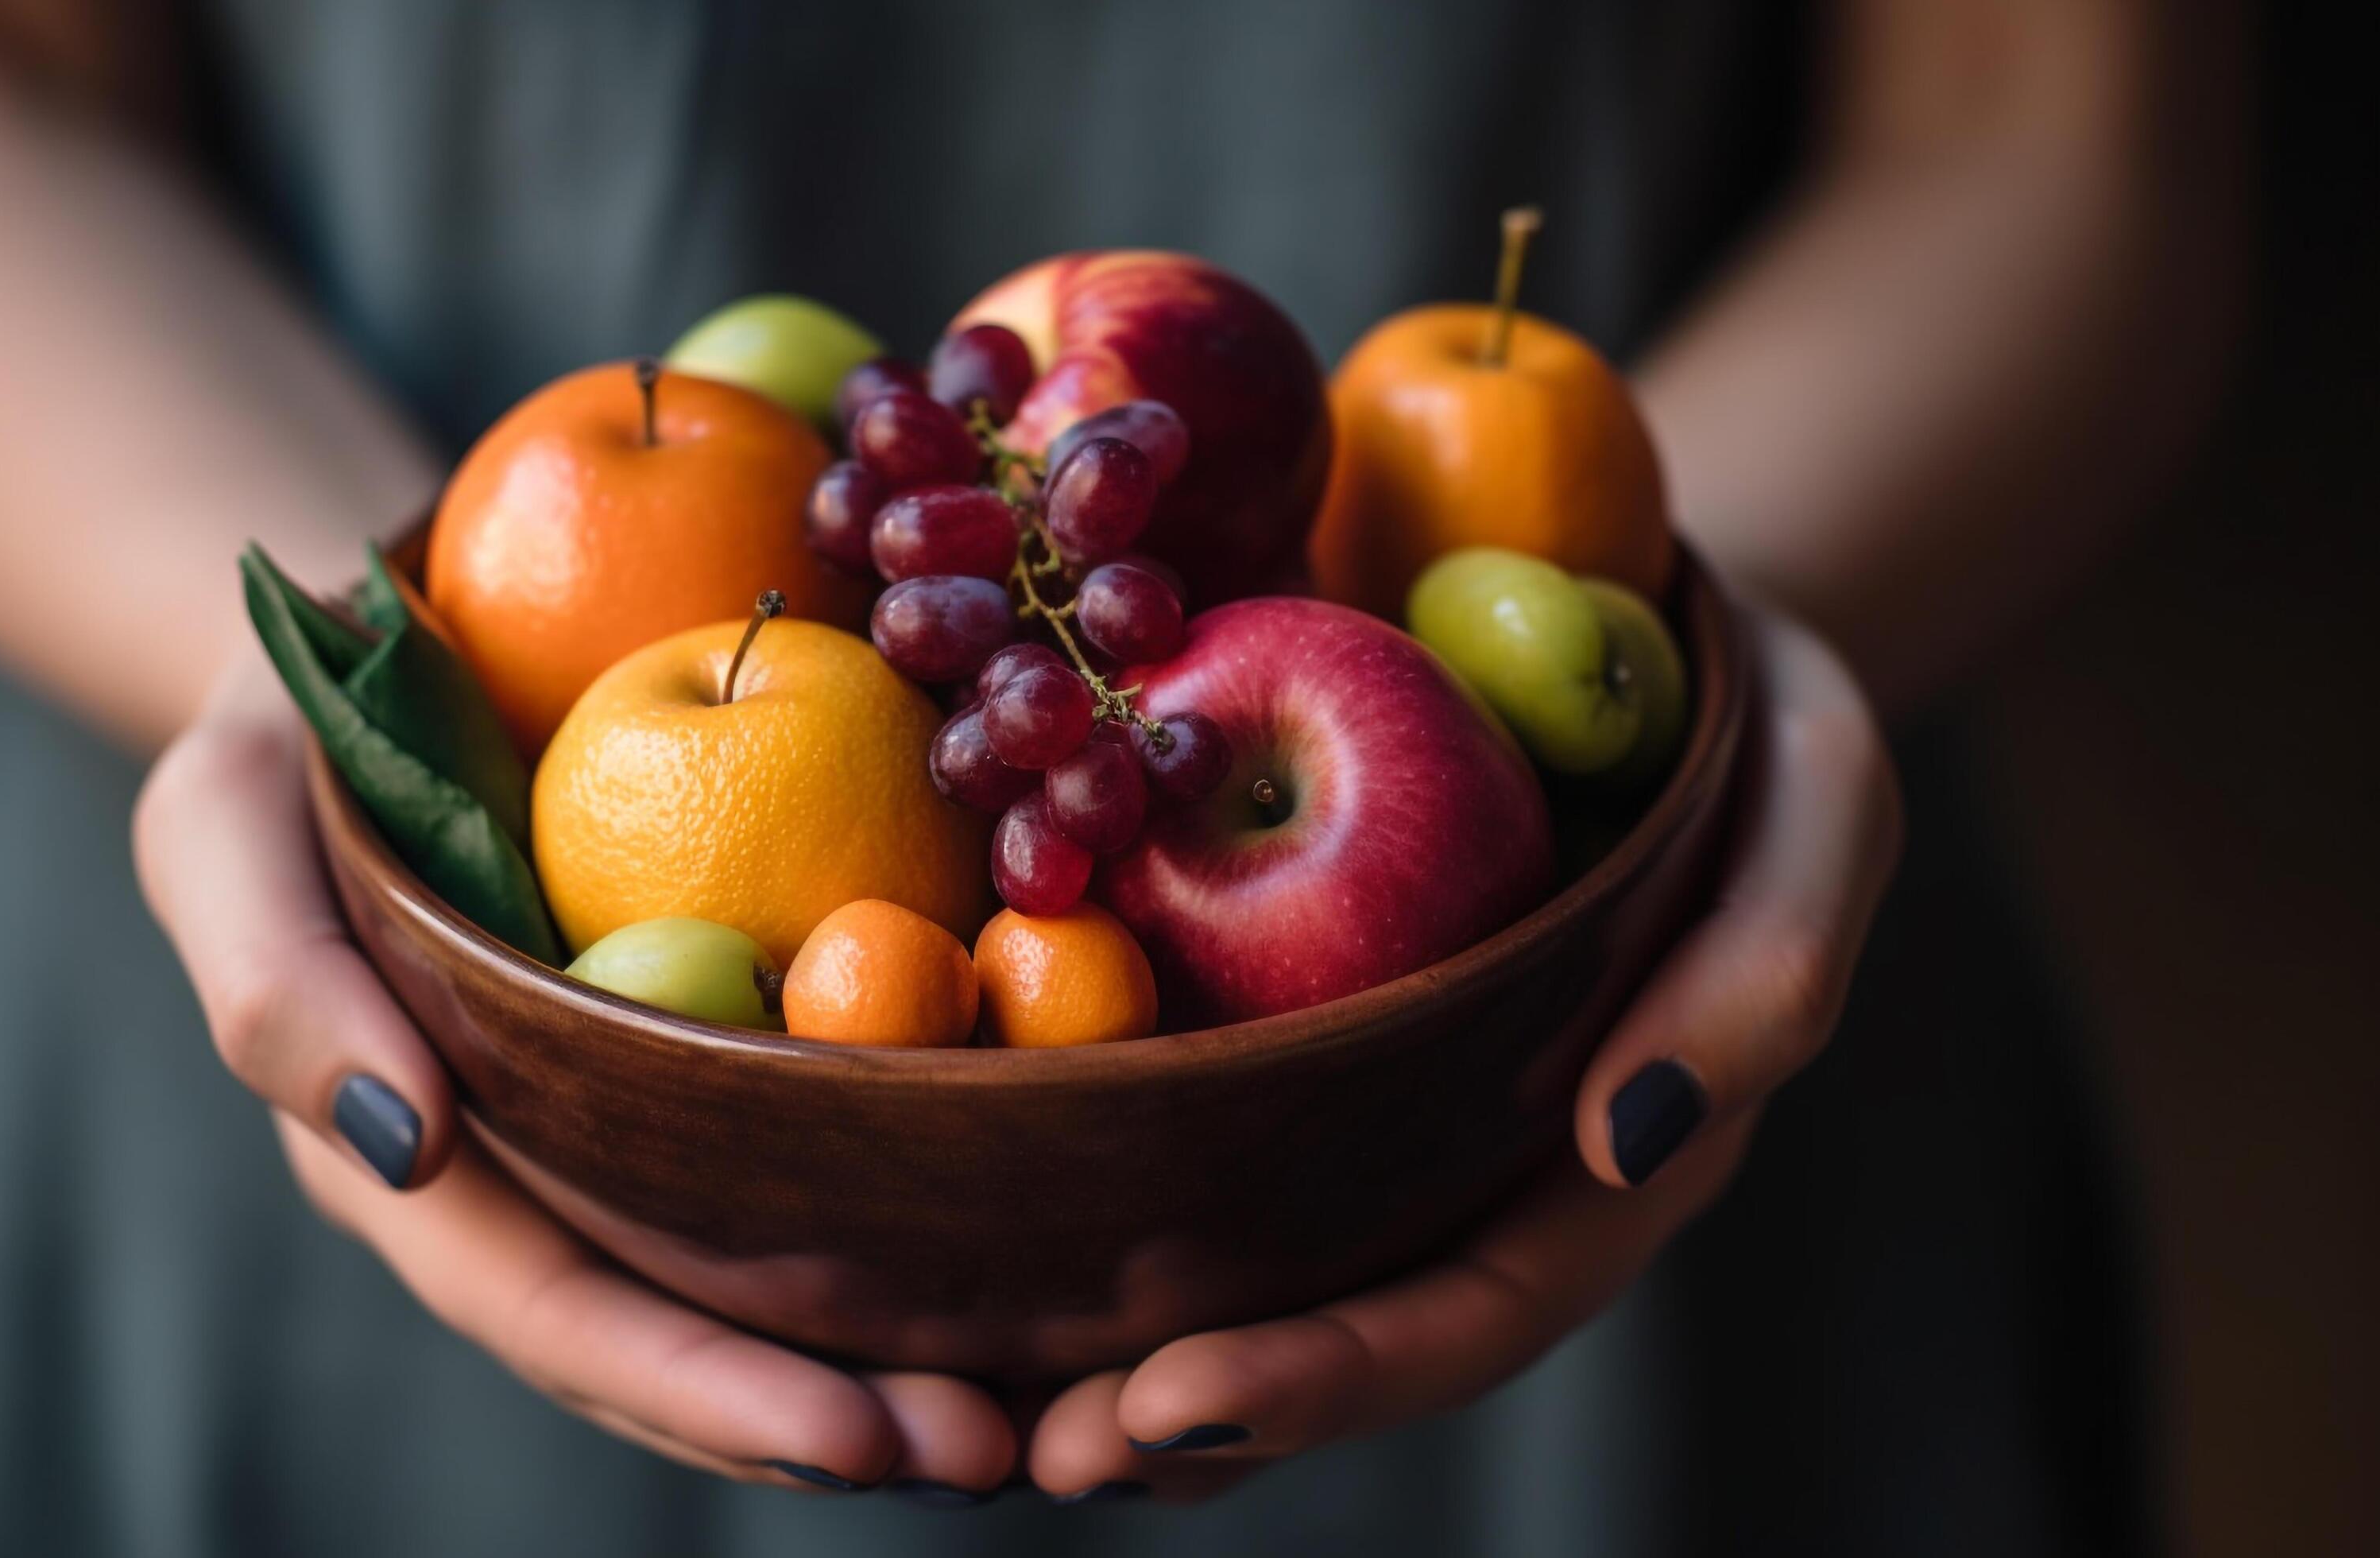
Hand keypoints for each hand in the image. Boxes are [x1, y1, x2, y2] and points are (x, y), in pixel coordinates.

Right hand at [134, 650, 1019, 1497]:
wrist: (390, 628)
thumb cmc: (286, 735)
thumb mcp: (227, 825)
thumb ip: (279, 986)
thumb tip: (410, 1147)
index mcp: (427, 1162)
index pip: (559, 1309)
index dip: (698, 1386)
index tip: (851, 1438)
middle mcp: (545, 1166)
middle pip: (686, 1330)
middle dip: (832, 1412)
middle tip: (988, 1449)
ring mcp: (642, 1110)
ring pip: (770, 1269)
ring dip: (898, 1347)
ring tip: (1044, 1405)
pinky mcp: (731, 1030)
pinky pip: (824, 1137)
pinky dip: (922, 1198)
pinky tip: (1044, 1222)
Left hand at [1024, 608, 1904, 1501]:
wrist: (1616, 598)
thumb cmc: (1738, 706)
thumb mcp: (1817, 800)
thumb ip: (1764, 969)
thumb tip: (1623, 1138)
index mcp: (1596, 1151)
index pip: (1471, 1303)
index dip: (1333, 1376)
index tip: (1170, 1404)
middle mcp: (1464, 1148)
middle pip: (1332, 1322)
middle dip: (1190, 1406)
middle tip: (1035, 1447)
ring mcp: (1361, 1091)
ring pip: (1241, 1258)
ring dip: (1109, 1340)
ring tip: (969, 1397)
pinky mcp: (1267, 1000)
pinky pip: (1173, 1115)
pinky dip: (1077, 1181)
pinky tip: (959, 1202)